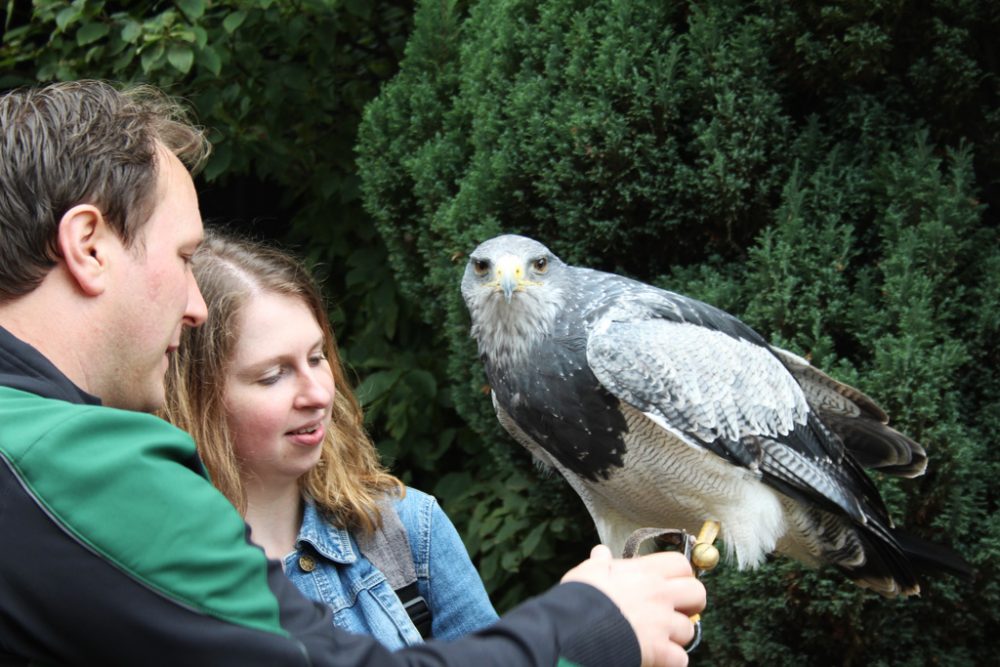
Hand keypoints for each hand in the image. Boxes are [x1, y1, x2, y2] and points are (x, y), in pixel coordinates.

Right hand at [562, 545, 705, 666]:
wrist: (576, 627)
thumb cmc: (581, 596)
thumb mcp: (588, 572)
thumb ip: (600, 562)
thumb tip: (600, 552)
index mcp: (645, 573)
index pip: (681, 564)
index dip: (681, 574)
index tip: (672, 582)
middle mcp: (659, 595)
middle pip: (698, 593)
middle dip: (692, 603)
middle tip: (676, 609)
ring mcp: (661, 624)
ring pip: (690, 629)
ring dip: (678, 635)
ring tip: (661, 636)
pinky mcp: (659, 651)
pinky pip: (680, 658)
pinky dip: (672, 660)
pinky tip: (658, 657)